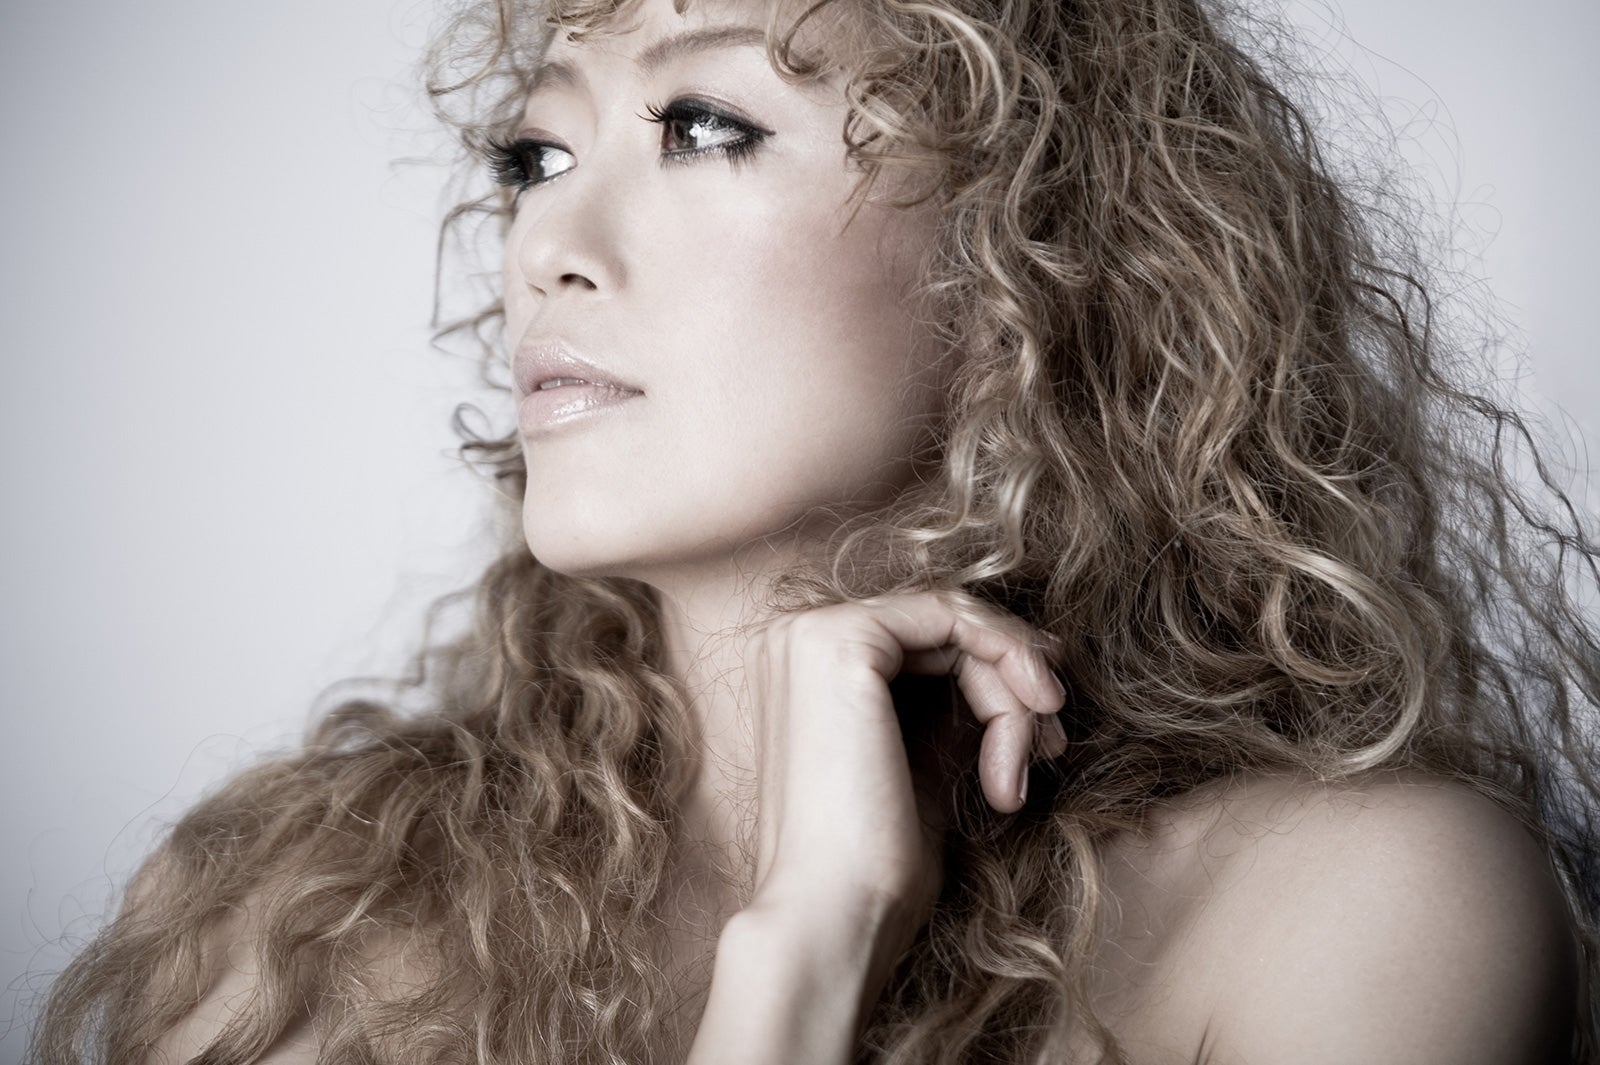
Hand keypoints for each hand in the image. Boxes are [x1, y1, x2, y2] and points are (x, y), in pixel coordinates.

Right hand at [737, 590, 1067, 969]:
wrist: (835, 916)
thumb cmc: (874, 865)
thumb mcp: (922, 764)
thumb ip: (949, 707)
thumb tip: (1019, 660)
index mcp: (803, 669)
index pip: (922, 640)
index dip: (997, 672)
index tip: (1047, 730)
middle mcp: (795, 638)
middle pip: (941, 628)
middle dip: (1013, 682)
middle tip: (1051, 748)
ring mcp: (811, 632)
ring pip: (954, 623)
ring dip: (1013, 688)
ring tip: (1024, 767)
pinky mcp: (841, 639)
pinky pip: (952, 619)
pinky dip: (1006, 663)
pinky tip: (1024, 728)